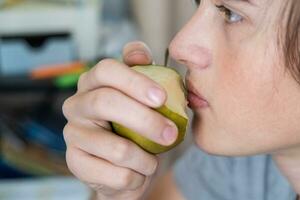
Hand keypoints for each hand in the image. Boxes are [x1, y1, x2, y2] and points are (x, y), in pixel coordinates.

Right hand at [62, 41, 177, 199]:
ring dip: (146, 159)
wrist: (126, 165)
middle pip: (106, 102)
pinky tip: (137, 173)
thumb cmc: (136, 126)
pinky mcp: (75, 163)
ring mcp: (72, 134)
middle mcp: (76, 105)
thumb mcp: (143, 97)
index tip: (162, 98)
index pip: (106, 69)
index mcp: (92, 83)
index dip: (135, 81)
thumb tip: (141, 53)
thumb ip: (143, 71)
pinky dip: (137, 177)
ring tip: (152, 161)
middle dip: (145, 120)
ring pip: (117, 148)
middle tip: (171, 134)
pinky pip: (116, 175)